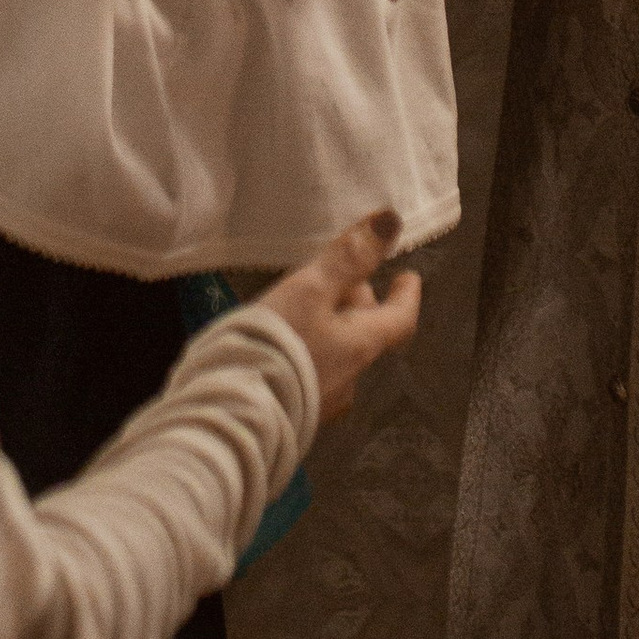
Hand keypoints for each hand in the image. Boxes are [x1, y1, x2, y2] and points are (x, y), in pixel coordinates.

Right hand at [265, 210, 422, 421]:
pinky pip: (313, 372)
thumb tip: (391, 221)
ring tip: (309, 307)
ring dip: (333, 328)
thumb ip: (348, 259)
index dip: (406, 295)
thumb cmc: (276, 346)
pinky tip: (285, 345)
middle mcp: (350, 378)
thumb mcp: (310, 291)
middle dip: (360, 304)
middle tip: (346, 279)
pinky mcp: (293, 414)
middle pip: (366, 334)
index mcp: (361, 346)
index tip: (408, 277)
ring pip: (339, 353)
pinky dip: (311, 350)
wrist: (230, 416)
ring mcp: (322, 402)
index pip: (400, 319)